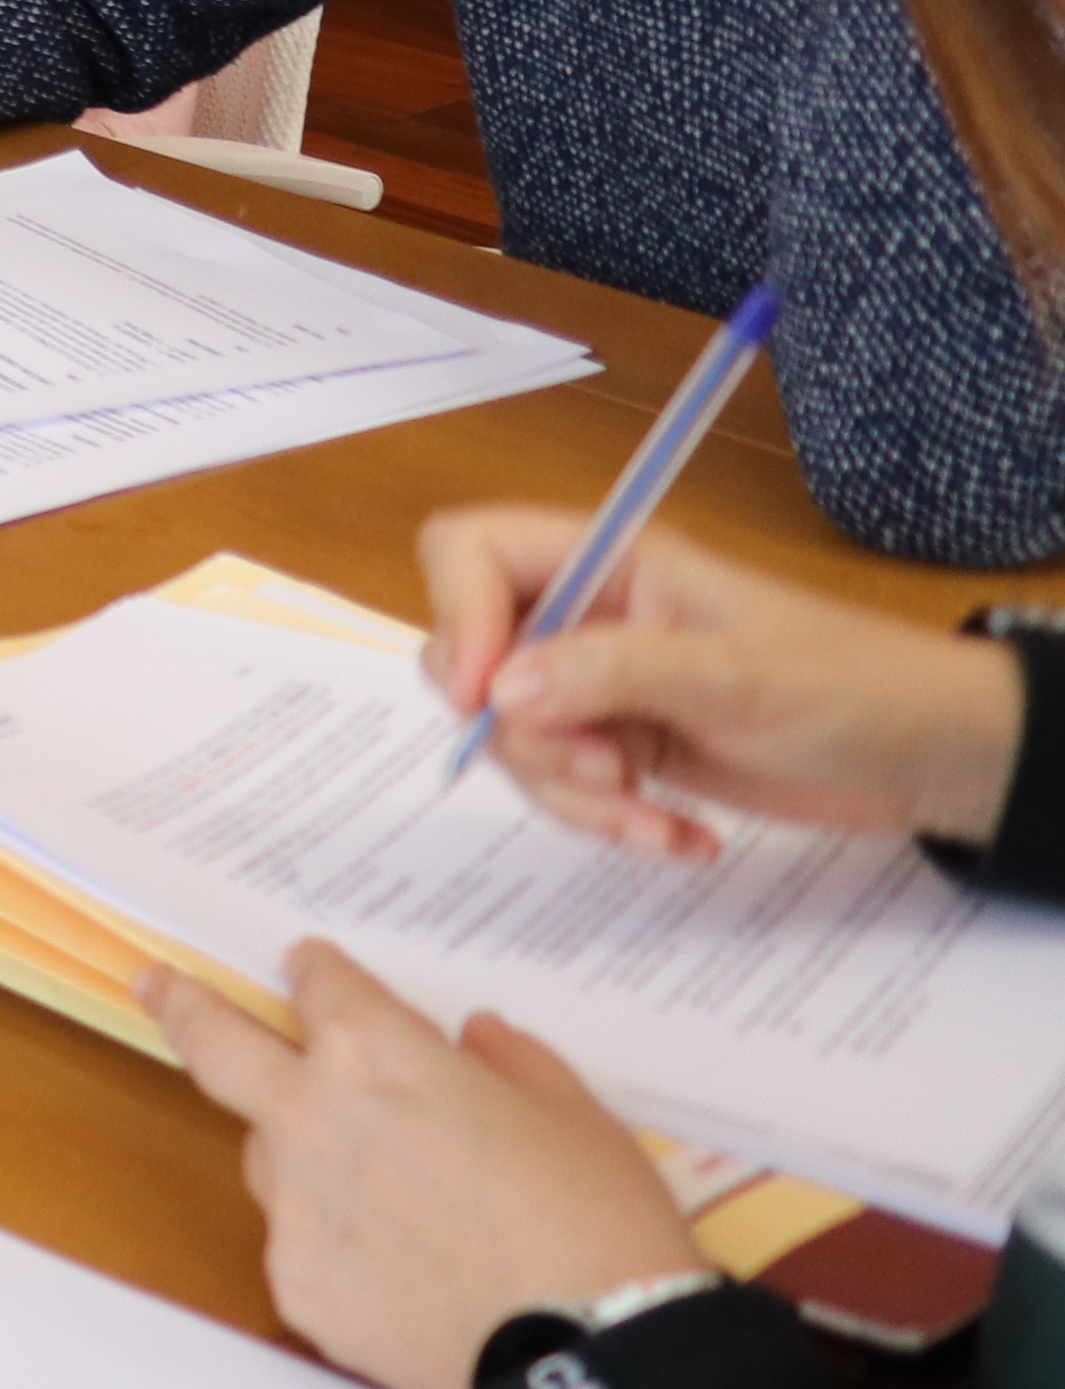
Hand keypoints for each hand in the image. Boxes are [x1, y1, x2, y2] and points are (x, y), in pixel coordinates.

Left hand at [148, 945, 701, 1388]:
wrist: (595, 1361)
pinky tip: (404, 1272)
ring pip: (270, 1158)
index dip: (320, 973)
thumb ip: (510, 1062)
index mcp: (375, 1054)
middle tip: (155, 985)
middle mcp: (310, 1117)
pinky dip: (338, 1244)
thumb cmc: (598, 1224)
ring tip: (387, 1193)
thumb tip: (475, 1038)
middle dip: (181, 1005)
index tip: (312, 968)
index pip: (321, 986)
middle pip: (216, 1047)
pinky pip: (302, 1245)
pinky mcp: (296, 1285)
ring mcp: (293, 1207)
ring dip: (300, 1152)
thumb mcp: (575, 1116)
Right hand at [413, 507, 1026, 859]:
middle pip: (475, 659)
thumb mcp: (736, 676)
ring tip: (655, 816)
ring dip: (573, 795)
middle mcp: (588, 615)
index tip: (486, 701)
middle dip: (523, 733)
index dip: (458, 617)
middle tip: (604, 769)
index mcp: (607, 560)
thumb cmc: (852, 687)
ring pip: (514, 738)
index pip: (469, 552)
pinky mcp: (625, 746)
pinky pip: (567, 789)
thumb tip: (495, 695)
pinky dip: (612, 824)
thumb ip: (613, 673)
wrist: (930, 758)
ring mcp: (602, 685)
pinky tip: (681, 837)